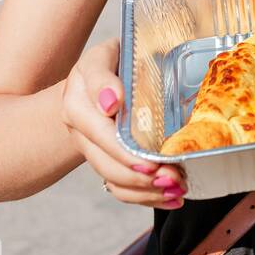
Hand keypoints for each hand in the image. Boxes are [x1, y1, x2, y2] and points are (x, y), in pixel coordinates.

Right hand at [61, 39, 187, 208]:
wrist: (100, 76)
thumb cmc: (112, 61)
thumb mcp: (104, 55)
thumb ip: (102, 75)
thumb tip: (111, 102)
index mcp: (77, 102)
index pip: (99, 131)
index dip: (123, 150)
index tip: (150, 161)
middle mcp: (80, 131)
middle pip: (106, 162)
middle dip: (141, 174)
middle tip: (173, 176)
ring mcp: (92, 149)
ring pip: (113, 179)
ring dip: (146, 190)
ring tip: (177, 188)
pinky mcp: (106, 161)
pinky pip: (119, 187)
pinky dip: (145, 197)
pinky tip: (171, 198)